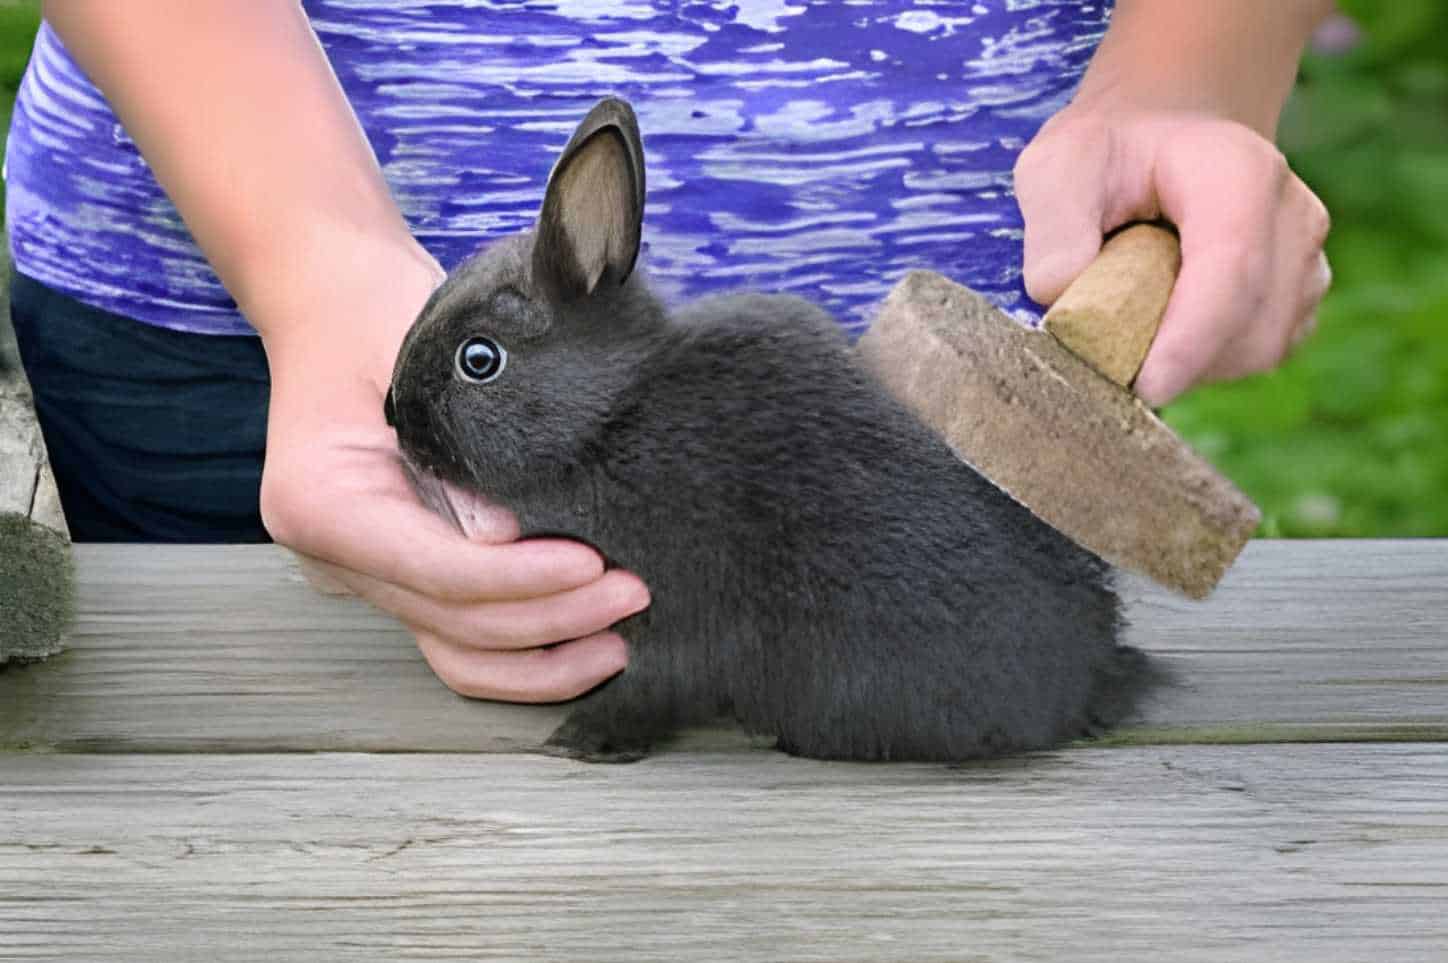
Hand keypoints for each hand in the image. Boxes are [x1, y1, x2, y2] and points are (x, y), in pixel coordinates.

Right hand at [258, 246, 648, 701]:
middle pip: (453, 620)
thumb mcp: (420, 360)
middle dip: (551, 617)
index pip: (436, 568)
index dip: (522, 578)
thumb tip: (512, 535)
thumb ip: (461, 449)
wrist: (337, 304)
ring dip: (542, 659)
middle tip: (632, 592)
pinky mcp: (404, 576)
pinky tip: (585, 642)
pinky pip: (461, 637)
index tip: (595, 564)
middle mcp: (333, 555)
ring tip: (618, 644)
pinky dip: (523, 652)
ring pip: (457, 652)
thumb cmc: (379, 316)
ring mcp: (367, 573)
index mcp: (321, 502)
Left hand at [1014, 100, 1331, 407]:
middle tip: (1108, 355)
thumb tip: (1061, 295)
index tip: (1143, 387)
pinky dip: (1211, 360)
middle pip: (1251, 324)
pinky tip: (1168, 329)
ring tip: (1136, 325)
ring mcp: (1306, 256)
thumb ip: (1054, 227)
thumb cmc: (1110, 151)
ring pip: (1260, 348)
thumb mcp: (1058, 166)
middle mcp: (1291, 213)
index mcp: (1236, 173)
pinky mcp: (1301, 292)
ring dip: (1194, 364)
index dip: (1191, 338)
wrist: (1168, 130)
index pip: (1231, 268)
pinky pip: (1262, 351)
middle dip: (1181, 361)